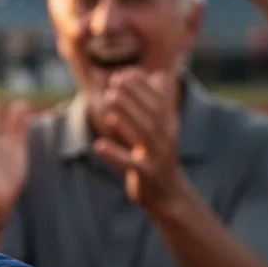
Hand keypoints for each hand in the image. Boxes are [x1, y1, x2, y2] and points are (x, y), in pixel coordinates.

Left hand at [92, 69, 187, 215]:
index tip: (126, 72)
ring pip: (143, 134)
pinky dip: (114, 154)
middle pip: (150, 114)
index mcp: (168, 126)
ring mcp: (157, 157)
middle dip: (134, 95)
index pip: (158, 101)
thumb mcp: (161, 129)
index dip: (143, 86)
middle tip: (115, 81)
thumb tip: (160, 75)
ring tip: (109, 99)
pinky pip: (130, 164)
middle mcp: (165, 138)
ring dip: (126, 116)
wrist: (169, 194)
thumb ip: (159, 103)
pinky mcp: (146, 175)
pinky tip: (98, 146)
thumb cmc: (158, 156)